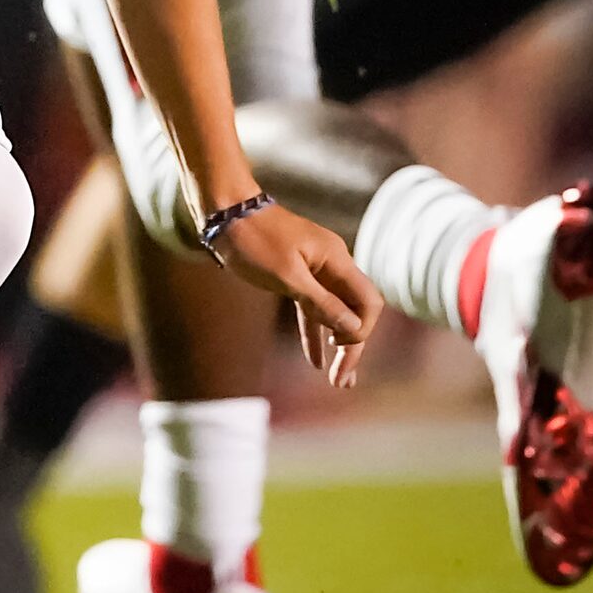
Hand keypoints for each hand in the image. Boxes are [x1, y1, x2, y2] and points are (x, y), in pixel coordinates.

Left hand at [205, 202, 382, 387]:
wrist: (224, 211)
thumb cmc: (253, 239)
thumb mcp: (286, 276)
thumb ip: (321, 303)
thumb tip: (353, 329)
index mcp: (337, 260)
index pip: (368, 302)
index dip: (362, 331)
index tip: (344, 351)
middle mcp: (332, 264)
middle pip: (355, 311)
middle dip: (352, 346)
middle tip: (344, 382)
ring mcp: (314, 269)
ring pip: (334, 312)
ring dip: (336, 344)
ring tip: (339, 380)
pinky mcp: (295, 274)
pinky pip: (312, 308)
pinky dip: (315, 332)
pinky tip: (316, 359)